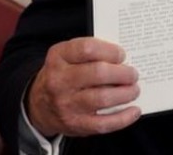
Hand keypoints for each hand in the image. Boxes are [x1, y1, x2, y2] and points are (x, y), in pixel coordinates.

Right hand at [26, 37, 140, 136]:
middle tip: (133, 74)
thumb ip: (91, 52)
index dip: (110, 51)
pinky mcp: (75, 124)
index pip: (87, 48)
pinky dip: (123, 118)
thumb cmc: (63, 75)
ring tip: (134, 89)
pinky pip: (103, 123)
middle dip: (123, 73)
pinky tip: (134, 111)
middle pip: (98, 73)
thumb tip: (123, 59)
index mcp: (58, 57)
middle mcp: (59, 80)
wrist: (39, 105)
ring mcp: (66, 104)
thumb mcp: (67, 56)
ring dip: (125, 93)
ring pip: (102, 98)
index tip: (122, 55)